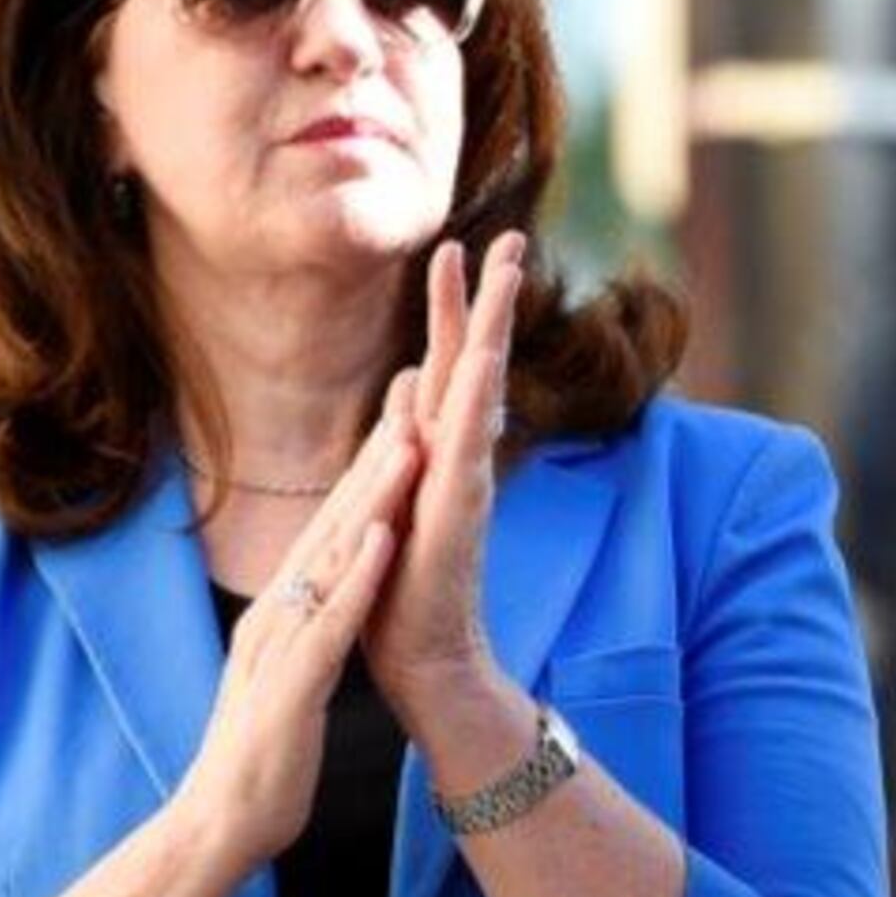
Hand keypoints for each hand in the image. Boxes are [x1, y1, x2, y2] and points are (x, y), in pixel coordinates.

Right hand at [178, 392, 415, 872]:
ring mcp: (280, 646)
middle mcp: (275, 616)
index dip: (364, 479)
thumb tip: (328, 608)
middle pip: (330, 527)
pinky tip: (383, 537)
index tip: (400, 425)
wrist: (220, 826)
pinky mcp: (293, 684)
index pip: (329, 534)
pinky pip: (330, 621)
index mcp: (280, 615)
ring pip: (332, 559)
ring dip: (369, 501)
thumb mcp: (292, 680)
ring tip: (407, 444)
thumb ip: (308, 639)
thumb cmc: (261, 760)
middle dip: (372, 464)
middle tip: (411, 404)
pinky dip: (357, 576)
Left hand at [365, 231, 527, 761]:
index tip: (455, 248)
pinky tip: (480, 356)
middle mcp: (457, 455)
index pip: (443, 364)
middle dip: (488, 297)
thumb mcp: (389, 494)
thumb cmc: (402, 589)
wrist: (423, 660)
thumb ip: (402, 437)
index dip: (449, 307)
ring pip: (480, 385)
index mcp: (435, 449)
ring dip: (492, 325)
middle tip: (506, 235)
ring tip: (506, 271)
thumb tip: (401, 384)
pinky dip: (473, 397)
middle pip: (474, 359)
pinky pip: (466, 442)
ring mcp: (462, 478)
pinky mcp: (457, 510)